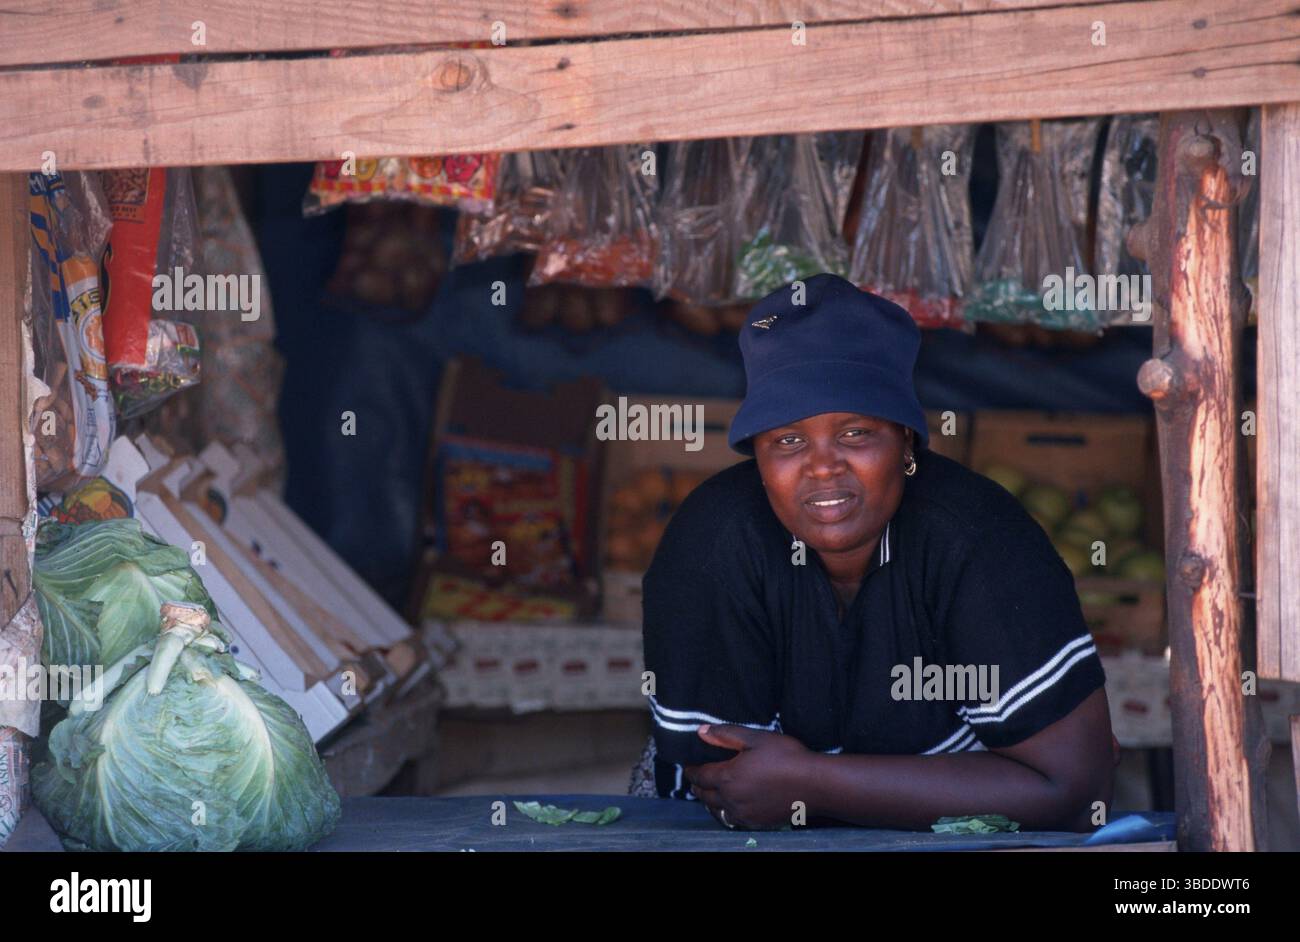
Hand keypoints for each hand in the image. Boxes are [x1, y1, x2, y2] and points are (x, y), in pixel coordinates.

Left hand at [684, 724, 814, 829]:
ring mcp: (744, 814)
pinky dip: (726, 812)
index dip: (692, 770)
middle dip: (697, 786)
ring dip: (710, 802)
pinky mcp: (757, 822)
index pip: (700, 776)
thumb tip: (701, 731)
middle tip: (696, 779)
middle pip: (704, 796)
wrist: (815, 784)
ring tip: (709, 794)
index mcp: (728, 778)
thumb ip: (725, 735)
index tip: (688, 765)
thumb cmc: (786, 756)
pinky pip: (733, 820)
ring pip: (717, 811)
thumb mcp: (755, 737)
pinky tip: (731, 807)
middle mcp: (732, 799)